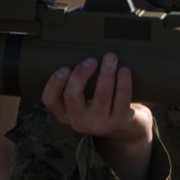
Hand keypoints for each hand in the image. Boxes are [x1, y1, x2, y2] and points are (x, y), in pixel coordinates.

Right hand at [41, 53, 154, 179]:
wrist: (128, 130)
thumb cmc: (104, 105)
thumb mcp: (85, 99)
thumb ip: (78, 83)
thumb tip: (79, 50)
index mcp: (66, 113)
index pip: (50, 100)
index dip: (54, 83)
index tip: (65, 67)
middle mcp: (79, 121)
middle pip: (72, 96)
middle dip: (81, 74)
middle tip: (92, 59)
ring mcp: (98, 124)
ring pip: (100, 97)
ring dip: (106, 74)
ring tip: (111, 57)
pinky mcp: (118, 123)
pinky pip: (121, 100)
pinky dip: (123, 84)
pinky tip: (124, 71)